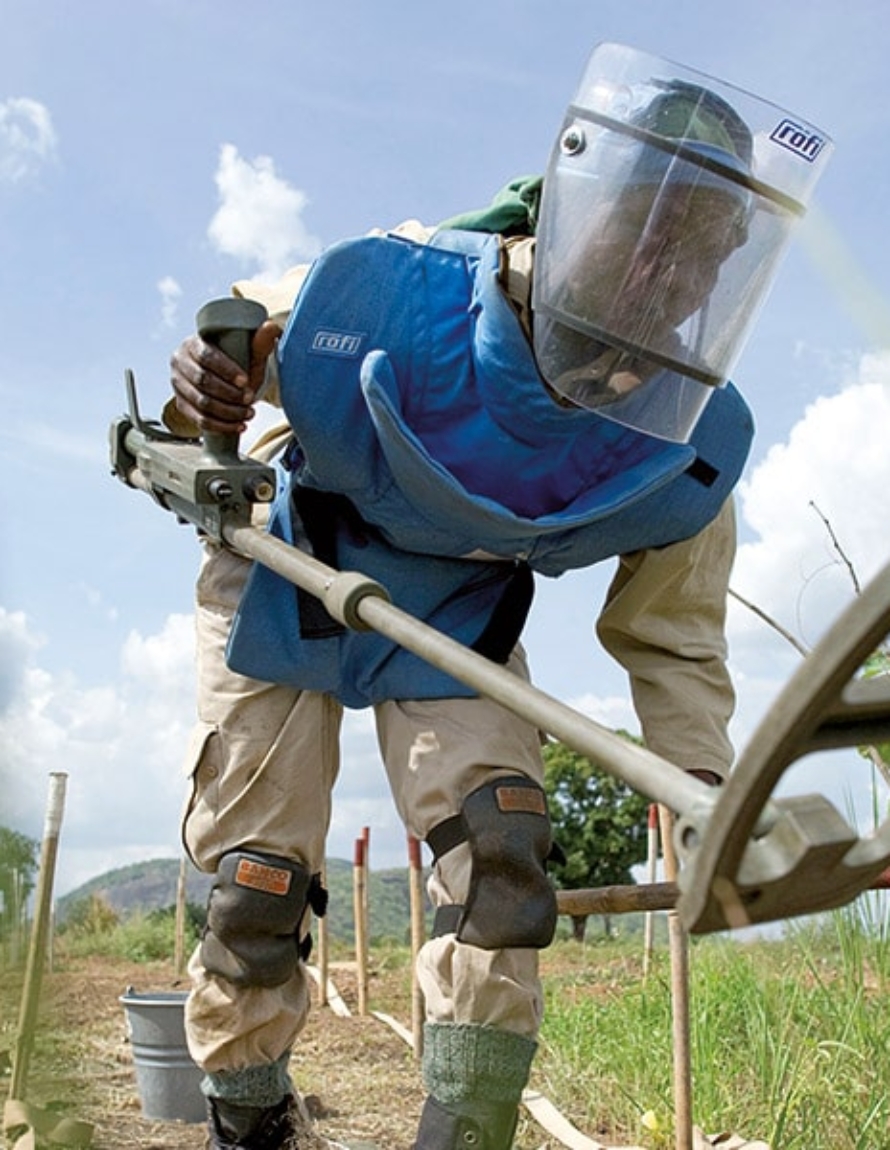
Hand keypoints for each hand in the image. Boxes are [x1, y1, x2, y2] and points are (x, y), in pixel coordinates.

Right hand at [169, 319, 281, 433]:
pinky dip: (221, 426)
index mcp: (193, 344)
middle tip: (250, 399)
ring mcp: (178, 385)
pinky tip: (238, 426)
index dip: (226, 370)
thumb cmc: (235, 360)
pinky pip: (199, 420)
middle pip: (203, 381)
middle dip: (229, 394)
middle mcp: (180, 363)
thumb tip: (270, 327)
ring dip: (228, 412)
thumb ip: (259, 341)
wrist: (224, 377)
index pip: (206, 357)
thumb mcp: (248, 352)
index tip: (245, 381)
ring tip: (249, 413)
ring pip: (201, 403)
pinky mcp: (181, 404)